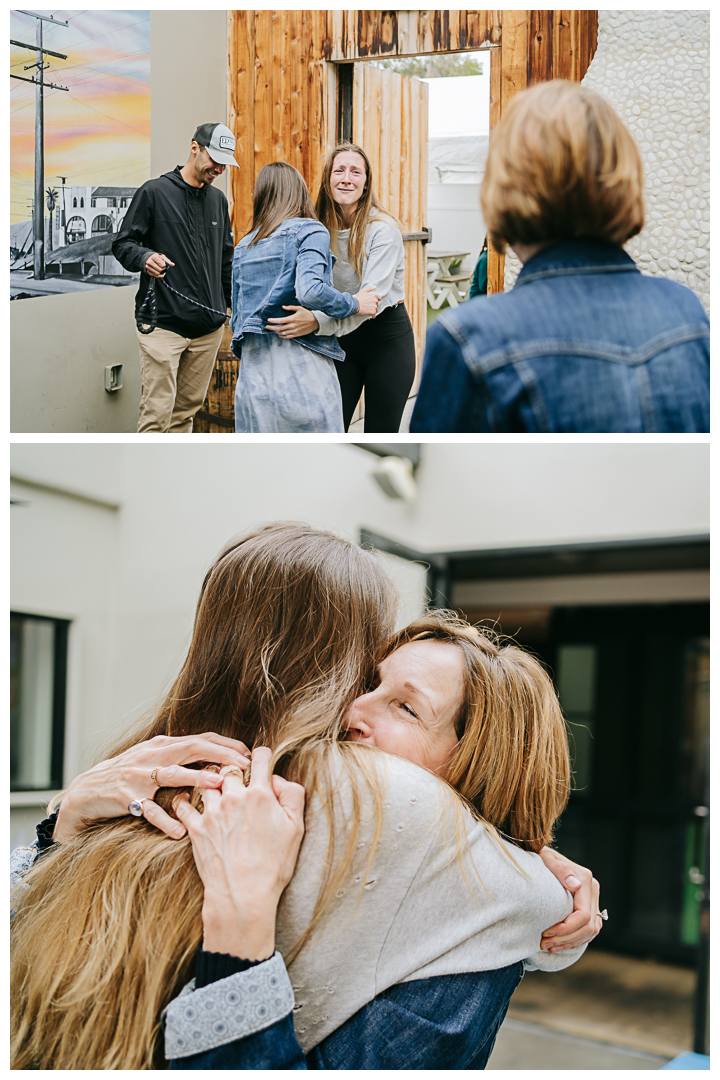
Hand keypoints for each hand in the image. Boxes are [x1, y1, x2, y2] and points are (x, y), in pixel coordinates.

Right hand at [54, 733, 249, 842]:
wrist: (86, 790)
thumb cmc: (128, 776)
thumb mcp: (155, 759)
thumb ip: (182, 758)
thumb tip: (218, 760)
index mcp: (164, 745)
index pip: (201, 739)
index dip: (226, 744)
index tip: (250, 754)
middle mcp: (153, 755)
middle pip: (191, 749)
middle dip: (220, 755)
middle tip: (244, 766)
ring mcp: (139, 775)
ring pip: (171, 774)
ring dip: (196, 778)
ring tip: (218, 785)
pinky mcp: (126, 797)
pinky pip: (147, 810)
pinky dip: (164, 820)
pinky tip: (180, 831)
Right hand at [145, 252, 174, 277]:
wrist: (148, 258)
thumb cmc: (157, 257)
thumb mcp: (162, 257)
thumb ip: (167, 261)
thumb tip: (173, 264)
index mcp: (154, 257)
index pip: (162, 265)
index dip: (164, 266)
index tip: (164, 265)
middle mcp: (149, 262)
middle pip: (160, 270)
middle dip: (162, 270)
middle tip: (162, 268)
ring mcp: (147, 267)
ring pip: (157, 274)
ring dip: (161, 273)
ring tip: (161, 270)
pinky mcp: (147, 271)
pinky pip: (155, 276)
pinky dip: (159, 275)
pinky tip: (159, 273)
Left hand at [175, 747, 304, 959]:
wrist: (242, 895)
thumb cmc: (273, 865)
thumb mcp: (296, 829)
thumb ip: (292, 796)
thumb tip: (278, 780)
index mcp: (260, 794)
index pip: (259, 758)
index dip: (262, 755)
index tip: (261, 759)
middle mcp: (234, 798)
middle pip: (229, 767)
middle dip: (234, 768)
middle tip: (236, 775)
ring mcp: (212, 812)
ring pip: (206, 782)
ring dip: (210, 781)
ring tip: (214, 786)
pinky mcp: (195, 829)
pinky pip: (183, 805)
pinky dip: (184, 799)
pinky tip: (186, 798)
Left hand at [266, 306, 319, 337]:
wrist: (315, 322)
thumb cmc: (307, 314)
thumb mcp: (299, 308)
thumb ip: (290, 308)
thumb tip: (283, 307)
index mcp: (292, 318)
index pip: (280, 320)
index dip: (273, 321)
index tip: (268, 320)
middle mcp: (293, 325)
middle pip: (279, 328)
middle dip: (272, 327)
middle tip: (267, 327)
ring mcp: (295, 331)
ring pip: (283, 333)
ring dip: (276, 332)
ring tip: (273, 330)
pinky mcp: (297, 334)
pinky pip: (287, 336)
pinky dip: (282, 336)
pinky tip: (279, 334)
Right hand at [354, 284, 378, 316]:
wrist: (354, 305)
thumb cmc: (358, 298)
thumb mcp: (363, 291)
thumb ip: (370, 288)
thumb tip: (375, 287)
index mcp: (374, 296)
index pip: (380, 298)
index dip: (376, 300)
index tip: (373, 302)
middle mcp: (375, 301)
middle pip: (377, 304)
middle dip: (373, 305)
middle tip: (367, 306)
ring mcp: (374, 307)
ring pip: (376, 310)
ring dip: (373, 310)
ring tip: (367, 310)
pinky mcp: (373, 312)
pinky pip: (374, 315)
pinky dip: (372, 315)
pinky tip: (370, 315)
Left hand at [539, 847, 602, 950]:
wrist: (542, 857)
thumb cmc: (540, 857)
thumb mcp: (546, 859)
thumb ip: (560, 869)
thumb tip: (575, 885)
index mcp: (585, 879)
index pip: (583, 915)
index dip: (565, 929)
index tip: (546, 933)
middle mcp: (593, 889)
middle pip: (588, 926)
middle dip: (566, 939)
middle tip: (544, 944)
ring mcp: (593, 898)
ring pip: (591, 931)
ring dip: (571, 942)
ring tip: (549, 946)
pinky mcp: (590, 906)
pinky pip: (590, 930)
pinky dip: (576, 940)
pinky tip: (559, 944)